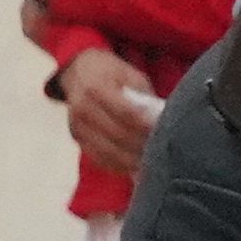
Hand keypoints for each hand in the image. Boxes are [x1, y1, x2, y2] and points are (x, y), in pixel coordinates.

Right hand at [55, 48, 164, 176]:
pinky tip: (136, 167)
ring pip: (108, 151)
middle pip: (117, 134)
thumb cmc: (113, 75)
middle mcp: (82, 108)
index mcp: (96, 88)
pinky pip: (99, 158)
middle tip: (163, 151)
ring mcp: (77, 126)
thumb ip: (144, 97)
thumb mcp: (131, 76)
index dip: (146, 125)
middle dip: (142, 145)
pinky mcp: (77, 138)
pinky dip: (119, 165)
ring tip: (153, 163)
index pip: (125, 113)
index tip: (164, 132)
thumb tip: (163, 121)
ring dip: (132, 160)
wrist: (80, 73)